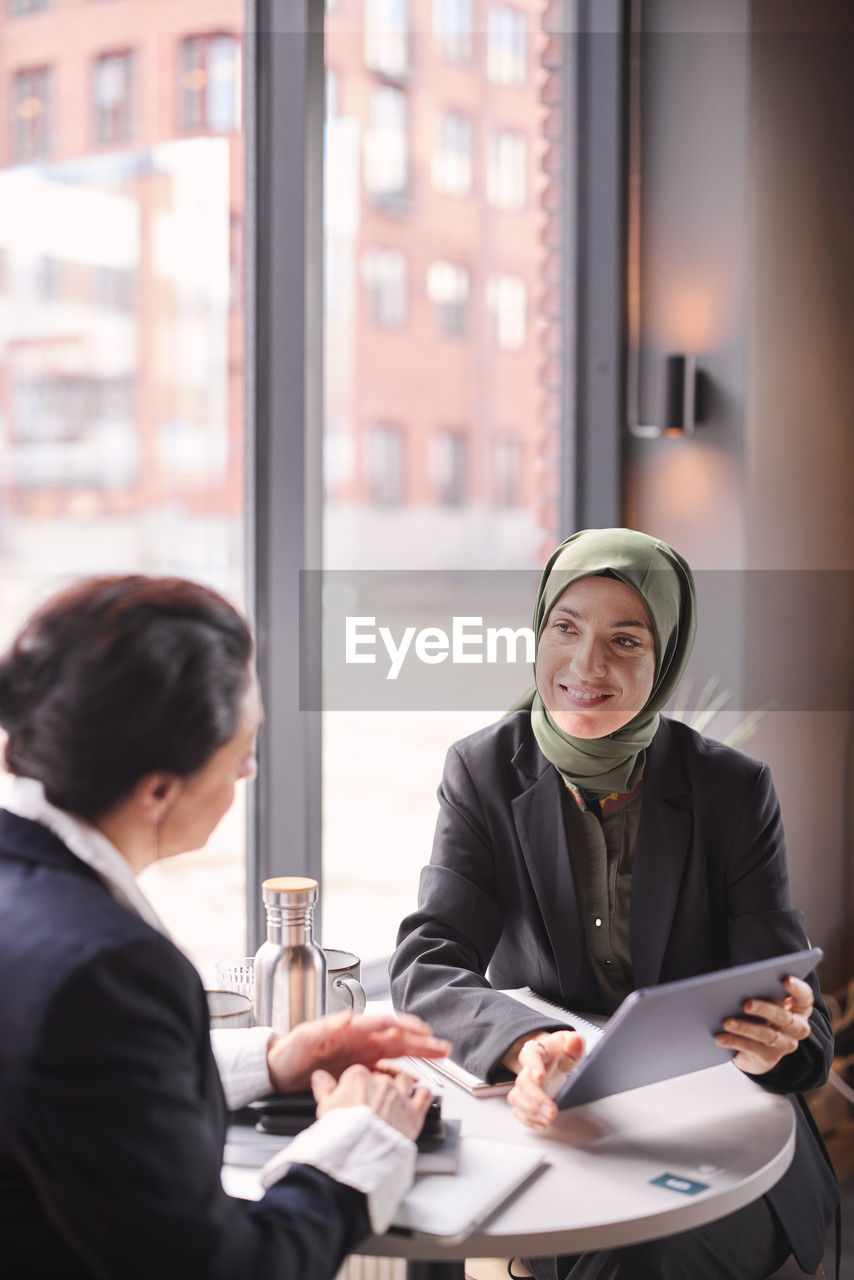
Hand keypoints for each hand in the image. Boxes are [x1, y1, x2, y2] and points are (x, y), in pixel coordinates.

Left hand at [266, 1009, 450, 1092]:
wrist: (277, 1072)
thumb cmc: (289, 1052)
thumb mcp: (305, 1036)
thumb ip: (326, 1027)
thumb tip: (348, 1018)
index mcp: (351, 1029)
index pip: (384, 1024)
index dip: (405, 1027)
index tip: (422, 1033)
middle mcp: (360, 1040)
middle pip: (397, 1037)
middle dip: (422, 1041)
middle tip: (443, 1047)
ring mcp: (361, 1055)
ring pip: (396, 1052)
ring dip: (418, 1053)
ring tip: (439, 1056)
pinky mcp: (358, 1070)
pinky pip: (385, 1069)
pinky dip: (402, 1072)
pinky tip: (414, 1078)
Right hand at [312, 1063, 432, 1141]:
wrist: (359, 1157)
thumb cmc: (341, 1134)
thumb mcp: (324, 1108)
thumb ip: (323, 1088)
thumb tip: (320, 1077)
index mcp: (358, 1077)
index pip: (359, 1072)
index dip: (357, 1083)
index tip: (355, 1092)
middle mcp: (382, 1082)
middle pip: (382, 1075)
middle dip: (378, 1085)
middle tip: (373, 1099)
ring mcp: (399, 1096)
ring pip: (405, 1079)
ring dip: (402, 1084)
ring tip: (396, 1094)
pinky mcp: (414, 1112)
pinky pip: (424, 1094)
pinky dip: (422, 1094)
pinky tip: (417, 1098)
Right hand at [505, 1030, 583, 1129]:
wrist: (548, 1056)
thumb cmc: (557, 1051)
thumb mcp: (569, 1043)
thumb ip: (574, 1042)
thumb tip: (575, 1041)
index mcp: (536, 1051)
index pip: (531, 1056)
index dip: (534, 1067)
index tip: (540, 1077)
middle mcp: (526, 1069)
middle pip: (523, 1083)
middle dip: (536, 1098)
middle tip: (551, 1109)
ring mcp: (524, 1086)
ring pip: (516, 1098)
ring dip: (531, 1111)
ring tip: (548, 1119)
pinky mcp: (525, 1099)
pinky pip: (518, 1111)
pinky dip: (527, 1120)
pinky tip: (541, 1124)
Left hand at [714, 975, 814, 1075]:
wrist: (759, 1051)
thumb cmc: (762, 1016)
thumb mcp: (766, 1003)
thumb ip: (762, 992)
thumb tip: (740, 984)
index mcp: (799, 1009)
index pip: (804, 997)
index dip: (797, 988)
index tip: (785, 979)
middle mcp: (797, 1028)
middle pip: (784, 1017)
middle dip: (764, 1009)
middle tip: (746, 1003)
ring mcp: (785, 1045)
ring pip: (766, 1035)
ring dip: (745, 1028)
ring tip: (727, 1022)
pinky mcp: (769, 1058)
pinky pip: (752, 1049)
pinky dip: (734, 1041)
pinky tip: (720, 1037)